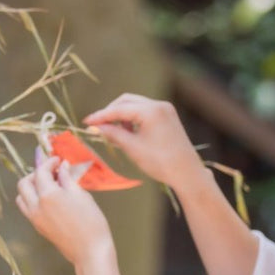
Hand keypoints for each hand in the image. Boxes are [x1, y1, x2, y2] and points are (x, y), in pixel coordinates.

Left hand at [16, 156, 113, 269]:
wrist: (90, 251)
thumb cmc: (91, 222)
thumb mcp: (81, 195)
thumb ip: (68, 178)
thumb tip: (62, 166)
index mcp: (48, 195)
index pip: (41, 171)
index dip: (49, 162)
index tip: (58, 160)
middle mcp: (36, 205)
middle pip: (24, 183)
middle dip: (36, 174)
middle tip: (51, 172)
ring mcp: (35, 218)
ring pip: (22, 197)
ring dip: (31, 187)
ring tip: (48, 186)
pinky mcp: (38, 227)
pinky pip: (27, 208)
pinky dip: (33, 199)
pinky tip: (49, 199)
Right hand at [83, 94, 205, 189]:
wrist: (187, 173)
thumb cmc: (161, 162)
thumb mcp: (133, 148)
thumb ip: (113, 134)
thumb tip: (96, 127)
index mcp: (151, 111)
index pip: (119, 109)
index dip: (101, 116)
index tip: (87, 122)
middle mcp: (159, 105)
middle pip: (126, 101)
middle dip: (111, 112)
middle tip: (98, 126)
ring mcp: (165, 109)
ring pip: (136, 105)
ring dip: (122, 115)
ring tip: (114, 132)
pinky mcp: (168, 116)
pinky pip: (145, 111)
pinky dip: (134, 118)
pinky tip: (129, 132)